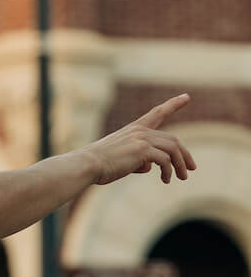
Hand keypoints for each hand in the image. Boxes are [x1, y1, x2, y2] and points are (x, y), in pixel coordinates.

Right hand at [80, 94, 196, 185]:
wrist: (87, 165)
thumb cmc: (99, 165)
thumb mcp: (121, 160)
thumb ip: (137, 161)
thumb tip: (149, 167)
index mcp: (133, 129)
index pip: (157, 113)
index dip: (173, 104)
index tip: (187, 97)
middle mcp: (140, 131)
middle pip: (173, 140)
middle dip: (185, 155)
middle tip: (190, 169)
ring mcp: (142, 139)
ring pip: (173, 149)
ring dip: (180, 165)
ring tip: (182, 177)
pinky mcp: (142, 150)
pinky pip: (165, 160)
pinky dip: (168, 171)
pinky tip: (165, 179)